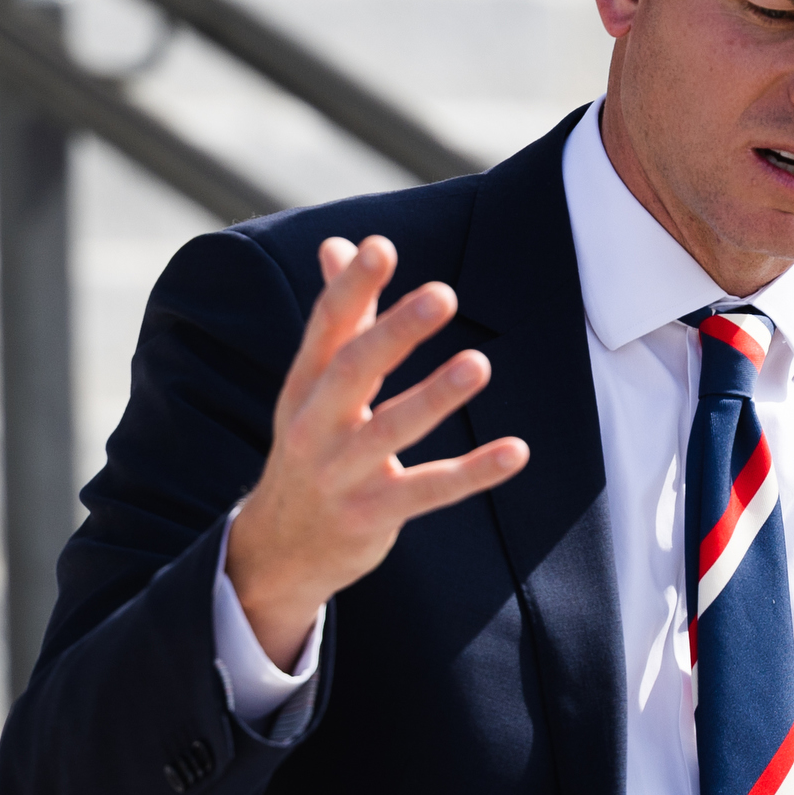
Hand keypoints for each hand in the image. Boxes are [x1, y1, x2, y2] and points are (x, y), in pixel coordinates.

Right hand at [225, 235, 529, 663]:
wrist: (277, 550)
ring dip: (435, 397)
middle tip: (442, 294)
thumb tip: (339, 244)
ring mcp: (340, 474)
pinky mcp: (371, 516)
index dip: (351, 287)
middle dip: (394, 332)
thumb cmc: (309, 447)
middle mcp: (314, 425)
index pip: (326, 328)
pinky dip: (473, 473)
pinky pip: (428, 491)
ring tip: (480, 364)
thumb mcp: (309, 387)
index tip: (380, 247)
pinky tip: (516, 451)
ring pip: (391, 431)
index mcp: (303, 385)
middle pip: (353, 371)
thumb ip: (337, 318)